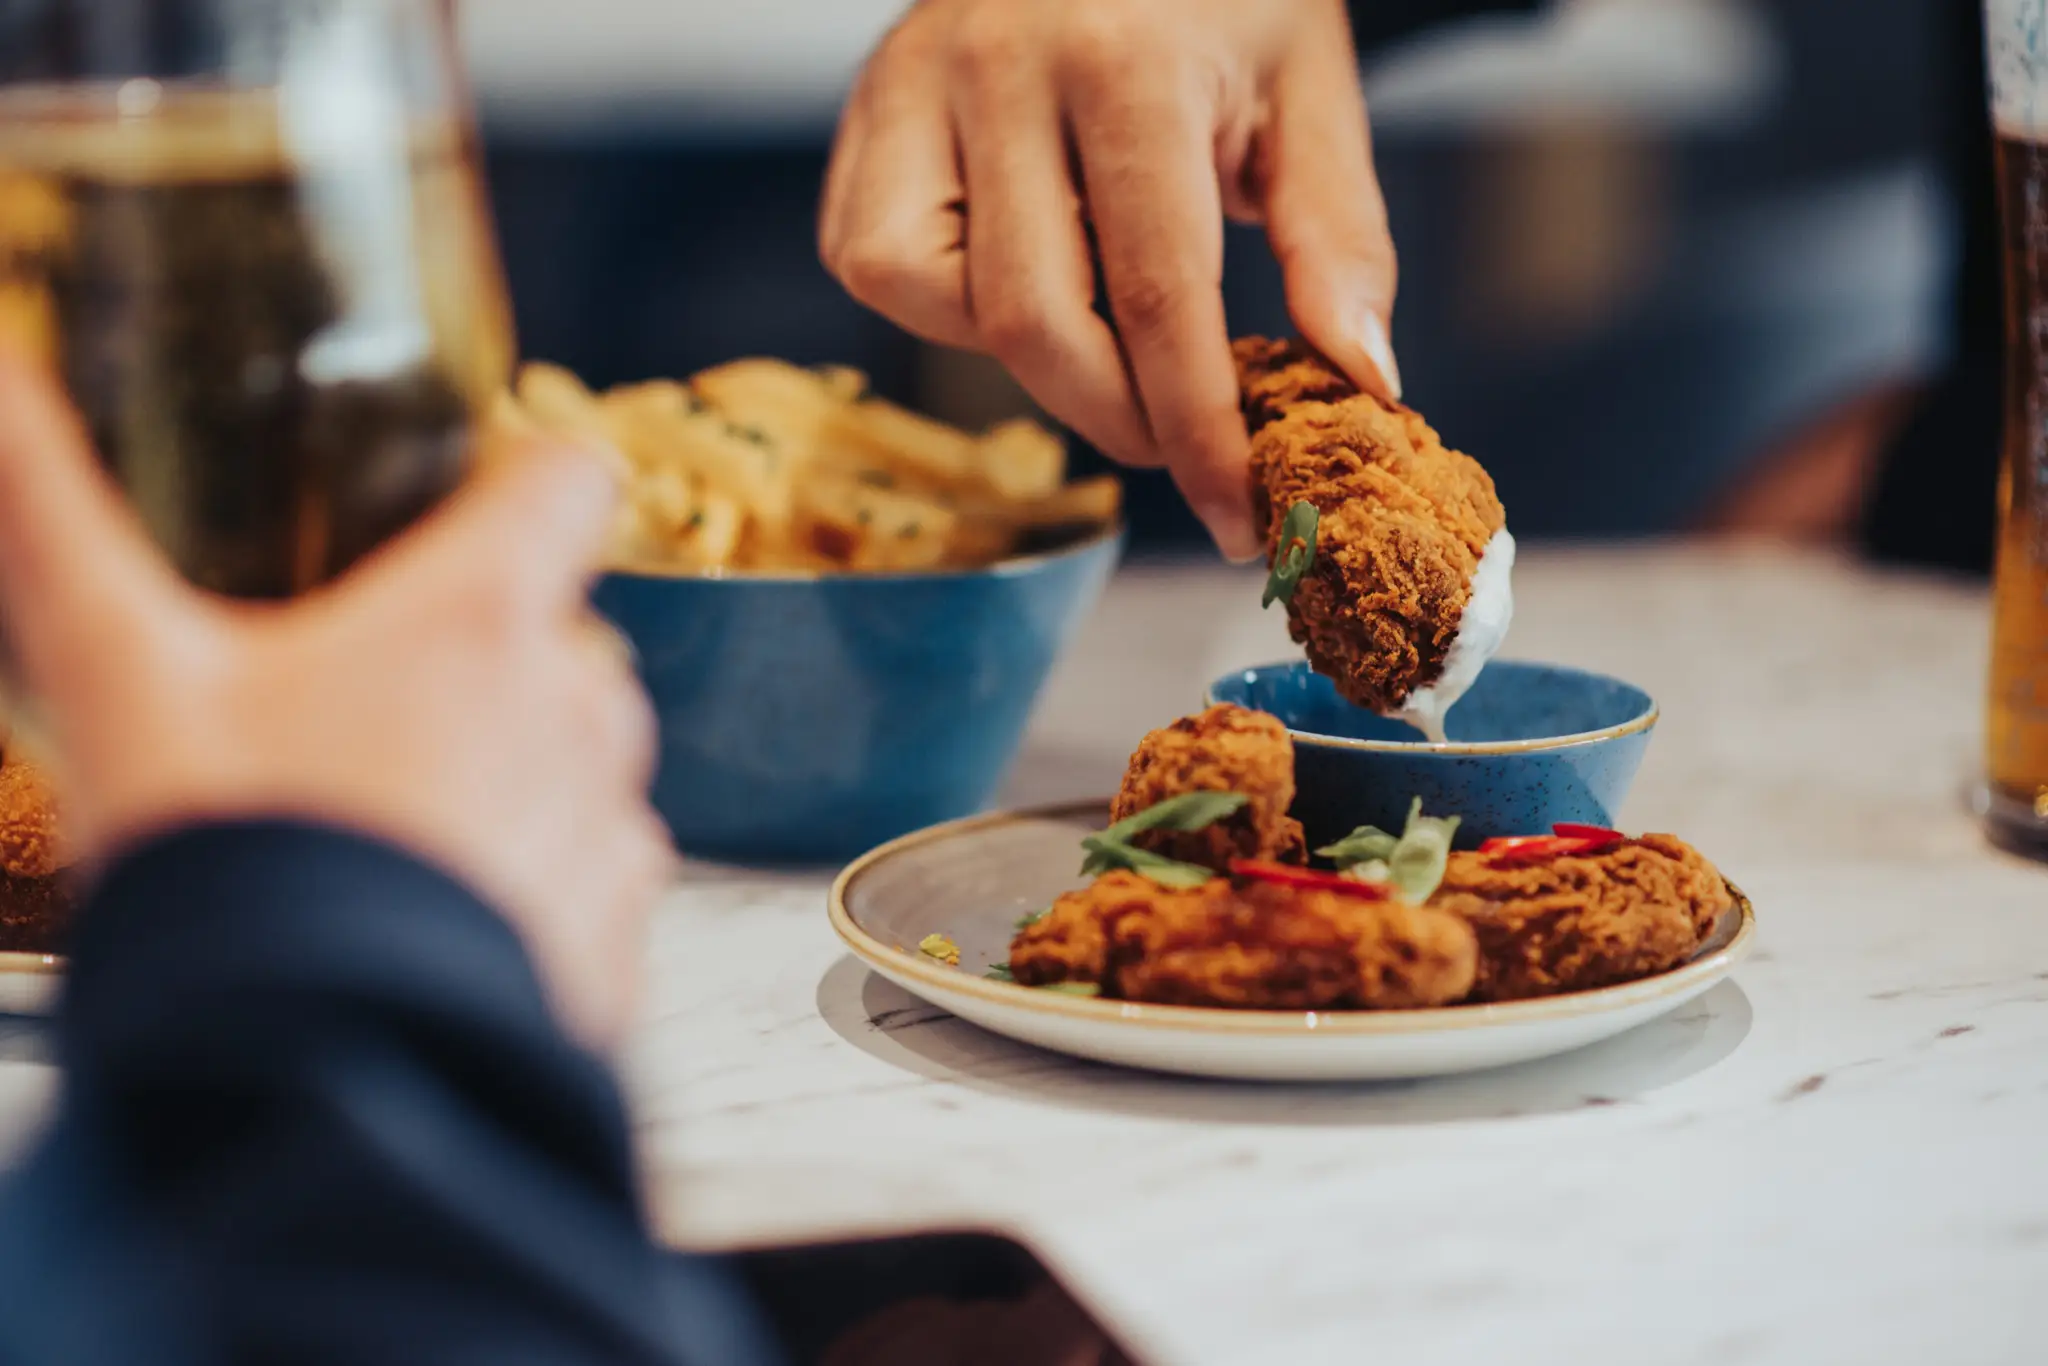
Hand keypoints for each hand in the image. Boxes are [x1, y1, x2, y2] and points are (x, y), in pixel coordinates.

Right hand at [0, 357, 669, 1049]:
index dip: (528, 474)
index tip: (473, 497)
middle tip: (379, 700)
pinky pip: (603, 878)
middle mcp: (576, 711)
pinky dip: (544, 880)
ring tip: (398, 822)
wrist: (307, 1074)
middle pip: (572, 630)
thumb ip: (57, 524)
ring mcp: (608, 830)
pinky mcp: (620, 943)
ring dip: (525, 766)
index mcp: (478, 620)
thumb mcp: (121, 676)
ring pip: (593, 757)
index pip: (572, 480)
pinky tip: (444, 913)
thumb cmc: (230, 863)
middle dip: (498, 651)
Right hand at [821, 0, 1397, 558]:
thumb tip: (1362, 387)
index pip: (1158, 299)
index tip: (1239, 516)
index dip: (1200, 433)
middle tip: (1180, 447)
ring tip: (1104, 338)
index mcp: (1126, 61)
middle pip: (1034, 321)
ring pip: (931, 297)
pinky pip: (873, 258)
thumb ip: (1337, 240)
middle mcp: (998, 65)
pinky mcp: (867, 107)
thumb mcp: (1310, 89)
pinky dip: (944, 304)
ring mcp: (913, 82)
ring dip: (1026, 359)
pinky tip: (1022, 277)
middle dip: (1119, 421)